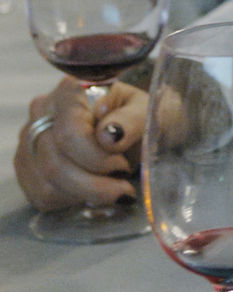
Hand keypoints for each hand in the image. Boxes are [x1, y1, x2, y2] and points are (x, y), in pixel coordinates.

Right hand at [14, 77, 148, 210]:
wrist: (130, 127)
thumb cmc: (136, 117)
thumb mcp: (145, 112)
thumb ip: (131, 120)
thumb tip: (109, 134)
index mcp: (70, 91)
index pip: (69, 134)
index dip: (97, 159)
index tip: (122, 167)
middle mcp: (42, 111)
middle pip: (54, 163)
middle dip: (93, 185)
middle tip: (123, 189)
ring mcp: (29, 139)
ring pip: (46, 183)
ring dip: (85, 195)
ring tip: (112, 189)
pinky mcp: (27, 166)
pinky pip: (41, 195)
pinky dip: (72, 200)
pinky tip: (92, 191)